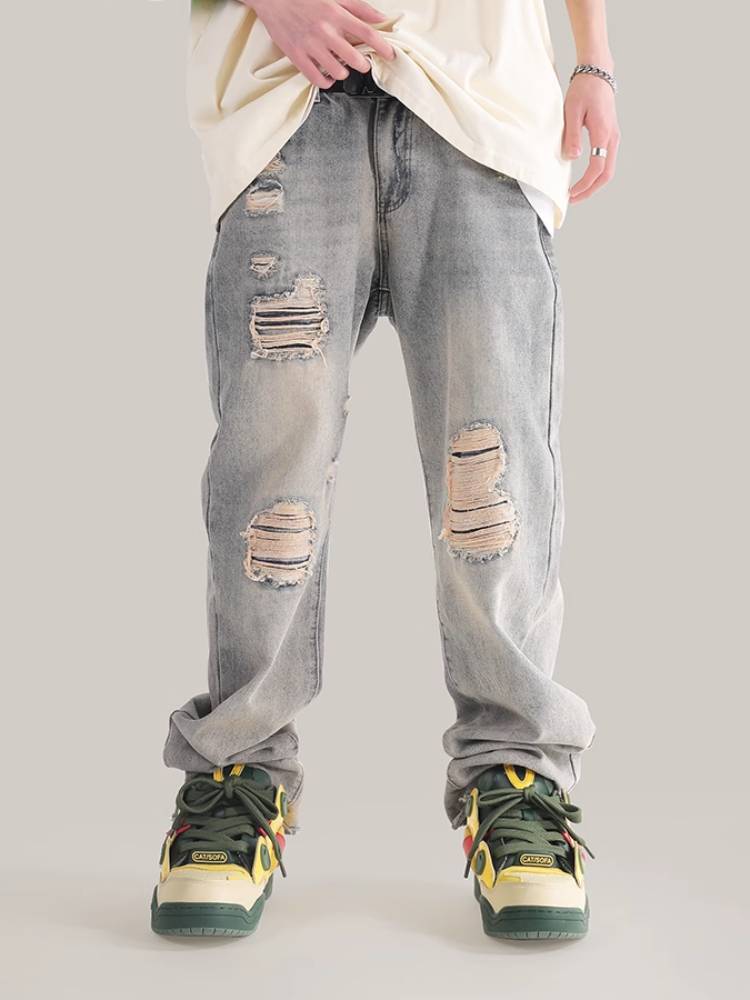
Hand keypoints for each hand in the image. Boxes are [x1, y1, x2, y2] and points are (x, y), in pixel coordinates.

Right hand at [249, 0, 395, 88]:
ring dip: (344, 72)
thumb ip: (359, 7)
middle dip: (363, 63)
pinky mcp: (297, 56)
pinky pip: (318, 79)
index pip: (368, 34)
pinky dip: (327, 82)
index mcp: (336, 15)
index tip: (390, 55)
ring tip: (340, 65)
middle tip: (361, 61)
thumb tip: (380, 17)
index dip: (383, 47)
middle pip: (356, 59)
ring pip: (338, 72)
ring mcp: (311, 46)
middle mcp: (325, 31)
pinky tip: (328, 76)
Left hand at [562, 72, 620, 203]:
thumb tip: (571, 158)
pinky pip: (607, 161)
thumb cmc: (584, 88)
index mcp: (603, 133)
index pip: (596, 168)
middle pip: (606, 174)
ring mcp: (614, 137)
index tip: (570, 193)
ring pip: (608, 169)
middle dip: (590, 190)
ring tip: (577, 191)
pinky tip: (585, 177)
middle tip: (573, 199)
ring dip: (594, 183)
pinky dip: (597, 174)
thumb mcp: (572, 110)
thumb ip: (572, 135)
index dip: (584, 184)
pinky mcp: (611, 136)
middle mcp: (612, 138)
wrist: (598, 72)